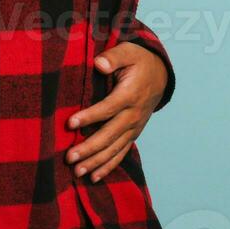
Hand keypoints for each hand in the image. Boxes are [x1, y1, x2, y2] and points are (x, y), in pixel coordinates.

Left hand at [64, 43, 166, 182]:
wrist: (159, 75)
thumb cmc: (139, 61)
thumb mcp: (129, 51)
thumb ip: (113, 57)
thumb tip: (99, 64)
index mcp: (131, 95)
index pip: (108, 109)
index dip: (89, 117)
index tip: (70, 124)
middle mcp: (134, 115)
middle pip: (110, 135)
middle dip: (90, 148)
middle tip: (69, 157)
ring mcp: (134, 127)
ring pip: (115, 148)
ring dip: (96, 162)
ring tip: (77, 171)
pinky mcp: (133, 134)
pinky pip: (121, 152)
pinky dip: (108, 166)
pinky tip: (94, 177)